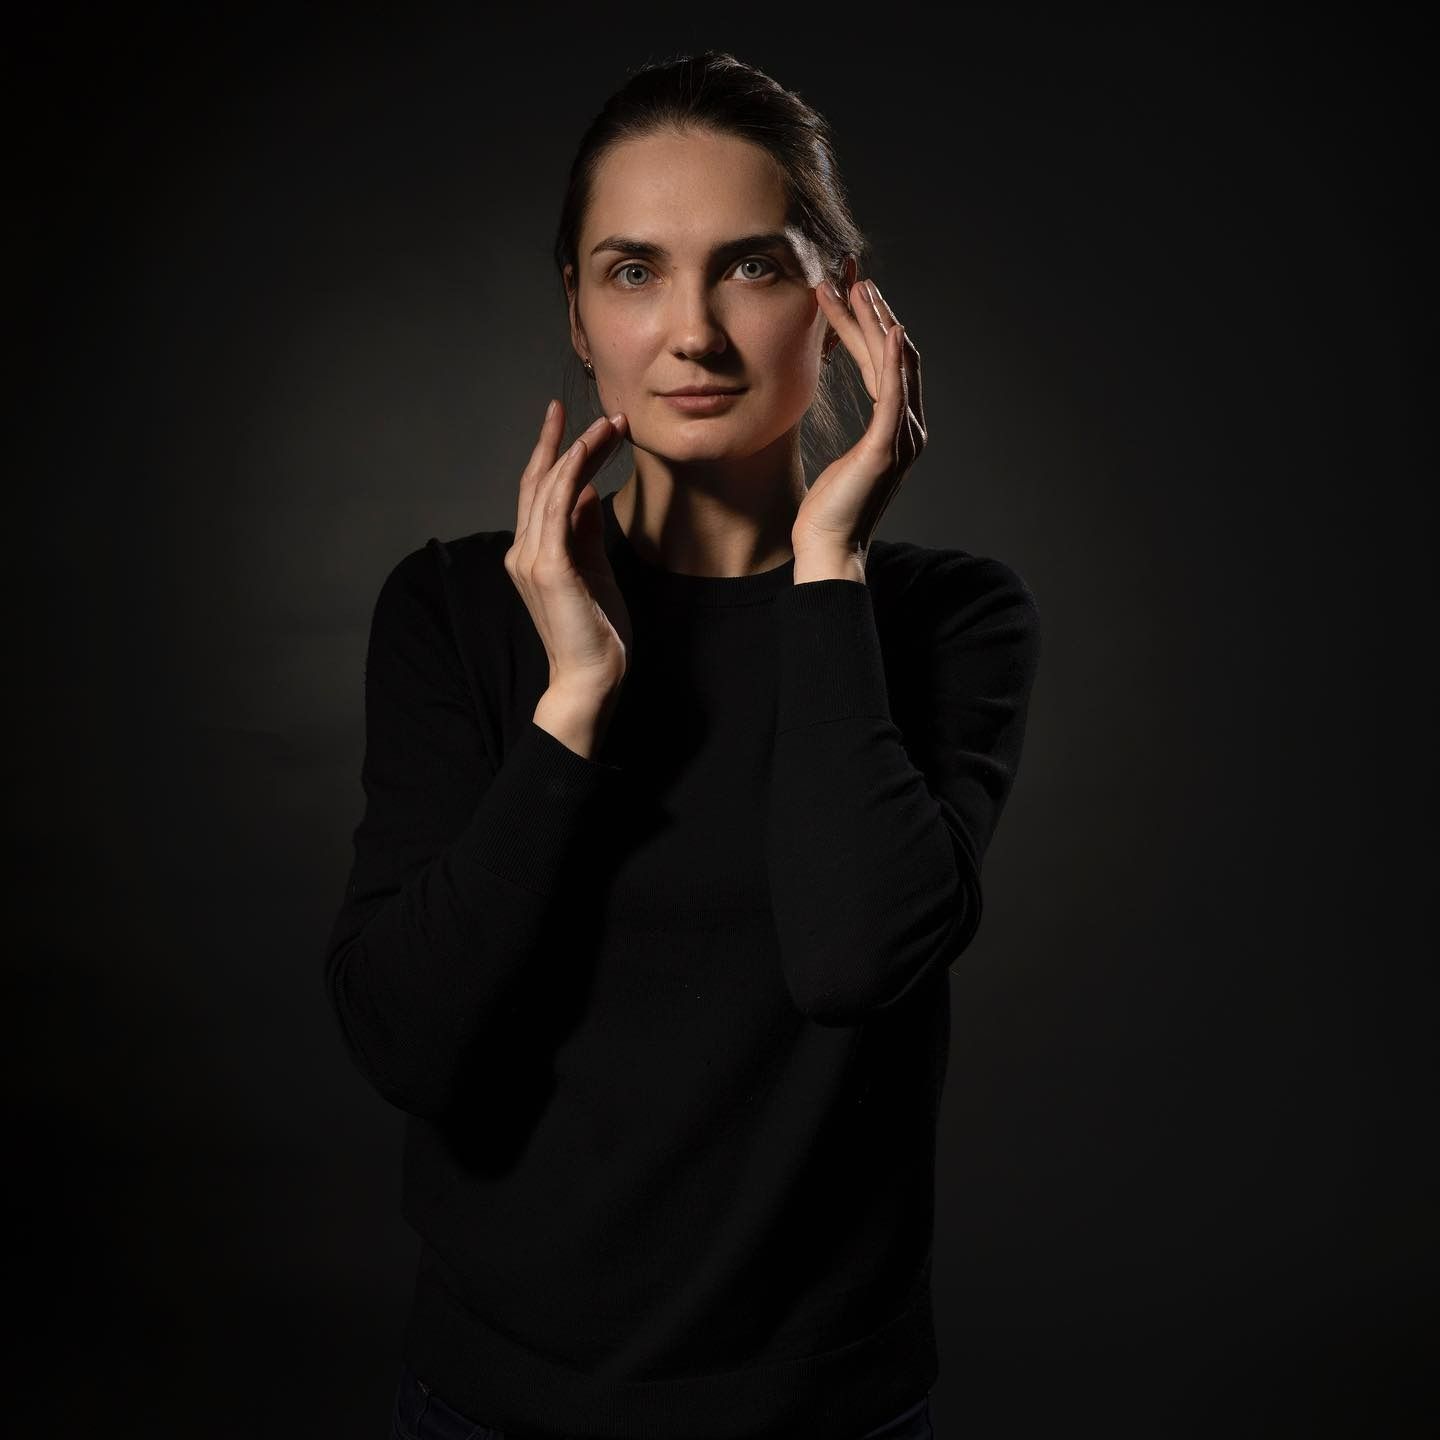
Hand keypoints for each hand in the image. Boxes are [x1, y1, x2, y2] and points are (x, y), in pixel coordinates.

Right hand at [505, 400, 631, 695]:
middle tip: (591, 411)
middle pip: (538, 482)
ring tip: (608, 425)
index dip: (553, 453)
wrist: (590, 677)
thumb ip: (584, 532)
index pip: (538, 492)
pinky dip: (571, 474)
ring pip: (549, 487)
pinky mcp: (549, 568)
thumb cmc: (596, 631)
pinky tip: (589, 451)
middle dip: (562, 441)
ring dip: (579, 450)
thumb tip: (584, 493)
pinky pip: (556, 508)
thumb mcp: (593, 568)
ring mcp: (531, 559)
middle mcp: (523, 551)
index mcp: (532, 553)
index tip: (573, 424)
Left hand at [793, 278, 925, 566]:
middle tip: (852, 276)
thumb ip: (847, 433)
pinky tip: (889, 331)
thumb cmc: (827, 510)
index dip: (867, 327)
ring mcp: (903, 437)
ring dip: (877, 323)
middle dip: (874, 313)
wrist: (828, 548)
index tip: (847, 294)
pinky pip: (895, 394)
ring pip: (895, 365)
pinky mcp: (887, 448)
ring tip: (858, 288)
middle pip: (894, 356)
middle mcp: (909, 428)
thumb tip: (831, 415)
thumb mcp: (836, 460)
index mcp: (896, 429)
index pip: (883, 364)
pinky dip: (895, 360)